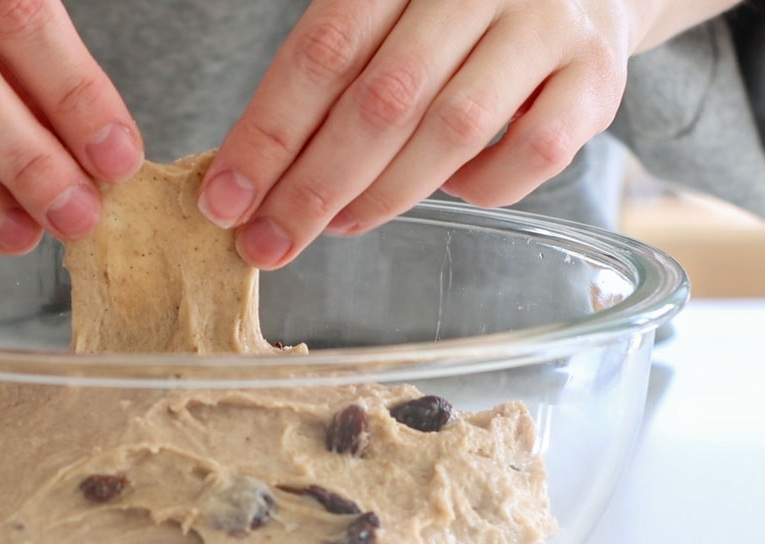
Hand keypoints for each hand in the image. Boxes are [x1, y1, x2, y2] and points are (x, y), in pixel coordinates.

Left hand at [198, 0, 668, 267]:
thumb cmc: (446, 14)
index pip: (322, 51)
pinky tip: (450, 190)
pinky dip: (481, 188)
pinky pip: (534, 154)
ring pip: (453, 130)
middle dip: (312, 186)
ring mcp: (547, 25)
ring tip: (337, 224)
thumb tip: (251, 182)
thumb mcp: (382, 18)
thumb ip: (326, 80)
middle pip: (383, 99)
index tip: (224, 201)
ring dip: (384, 194)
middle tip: (267, 242)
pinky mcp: (598, 76)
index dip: (268, 134)